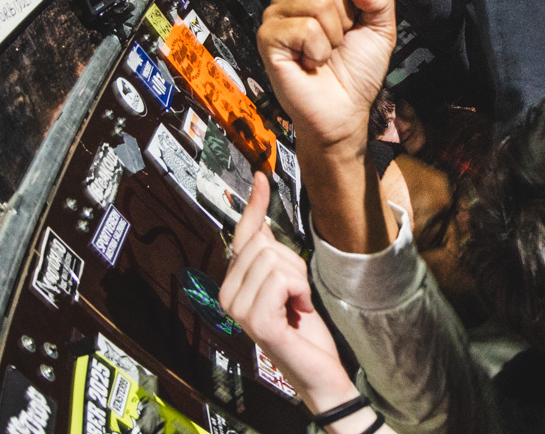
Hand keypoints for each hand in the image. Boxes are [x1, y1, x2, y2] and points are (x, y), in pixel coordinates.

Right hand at [220, 174, 354, 410]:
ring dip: (298, 280)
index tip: (261, 176)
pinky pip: (281, 279)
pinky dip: (299, 291)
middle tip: (295, 294)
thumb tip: (258, 218)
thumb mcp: (288, 281)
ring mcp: (238, 310)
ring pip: (275, 259)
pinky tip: (296, 313)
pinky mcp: (255, 321)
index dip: (255, 204)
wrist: (317, 368)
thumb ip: (268, 253)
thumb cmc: (303, 326)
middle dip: (293, 264)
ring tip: (295, 305)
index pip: (244, 235)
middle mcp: (227, 296)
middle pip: (265, 244)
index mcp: (234, 283)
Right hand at [257, 0, 395, 154]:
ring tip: (323, 53)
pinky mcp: (267, 37)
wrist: (344, 110)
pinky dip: (318, 50)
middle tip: (336, 42)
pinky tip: (309, 63)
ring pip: (317, 0)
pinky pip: (305, 27)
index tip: (351, 27)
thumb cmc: (358, 69)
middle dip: (345, 17)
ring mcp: (276, 16)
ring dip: (332, 36)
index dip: (358, 1)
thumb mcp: (382, 27)